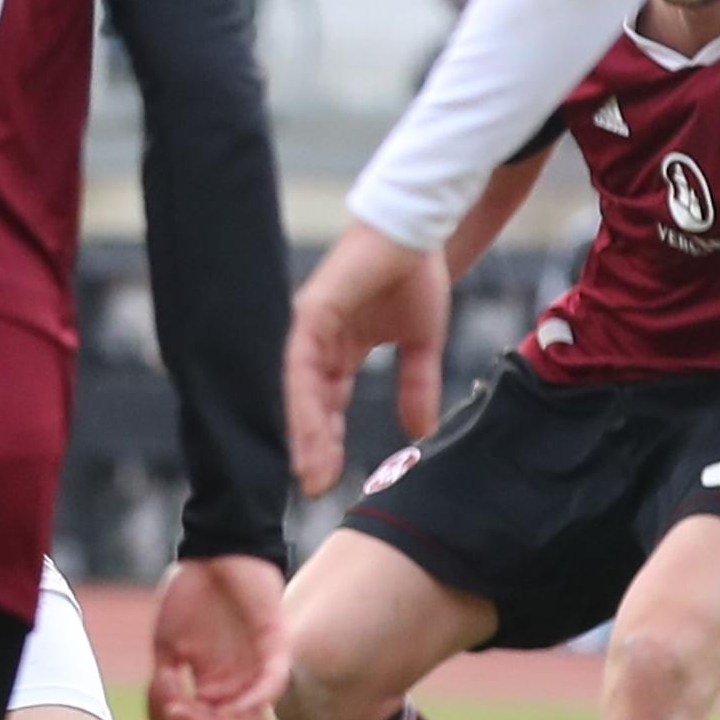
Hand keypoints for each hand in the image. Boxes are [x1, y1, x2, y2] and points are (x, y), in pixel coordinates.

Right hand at [145, 553, 288, 719]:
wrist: (214, 553)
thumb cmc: (191, 593)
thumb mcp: (166, 643)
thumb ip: (163, 682)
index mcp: (210, 684)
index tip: (166, 711)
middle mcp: (236, 684)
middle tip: (182, 717)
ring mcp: (256, 670)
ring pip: (252, 718)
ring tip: (202, 715)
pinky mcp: (275, 651)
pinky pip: (272, 686)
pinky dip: (255, 701)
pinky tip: (236, 706)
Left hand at [284, 221, 449, 495]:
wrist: (418, 233)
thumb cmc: (414, 279)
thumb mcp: (422, 344)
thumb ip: (416, 386)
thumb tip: (419, 433)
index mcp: (339, 350)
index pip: (326, 405)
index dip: (326, 442)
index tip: (327, 480)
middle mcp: (317, 342)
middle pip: (305, 403)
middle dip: (309, 446)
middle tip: (312, 486)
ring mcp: (309, 327)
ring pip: (298, 389)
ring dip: (303, 430)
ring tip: (309, 468)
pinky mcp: (311, 312)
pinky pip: (299, 362)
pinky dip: (301, 395)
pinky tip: (307, 425)